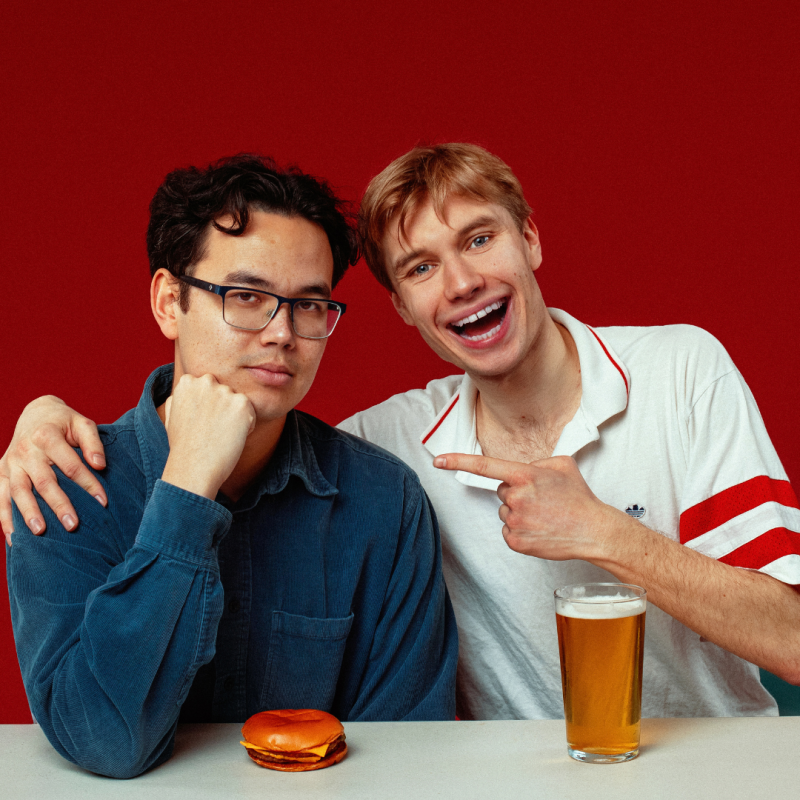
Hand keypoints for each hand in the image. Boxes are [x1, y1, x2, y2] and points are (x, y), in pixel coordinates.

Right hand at [1, 396, 107, 544]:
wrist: (35, 414)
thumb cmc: (64, 423)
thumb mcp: (82, 424)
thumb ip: (93, 443)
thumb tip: (100, 466)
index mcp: (46, 435)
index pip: (70, 465)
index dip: (87, 483)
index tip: (102, 501)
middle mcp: (25, 450)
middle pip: (43, 481)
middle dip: (59, 504)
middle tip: (73, 525)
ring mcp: (10, 463)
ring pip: (18, 491)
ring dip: (28, 513)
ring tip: (40, 532)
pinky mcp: (1, 472)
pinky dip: (5, 518)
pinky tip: (14, 538)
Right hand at [161, 374, 255, 499]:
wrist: (194, 467)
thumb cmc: (183, 446)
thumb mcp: (171, 414)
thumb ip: (181, 396)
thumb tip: (190, 383)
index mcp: (187, 381)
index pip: (208, 385)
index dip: (207, 407)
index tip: (201, 423)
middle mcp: (206, 382)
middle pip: (225, 392)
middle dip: (223, 408)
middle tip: (212, 431)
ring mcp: (224, 392)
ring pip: (238, 402)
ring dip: (234, 417)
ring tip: (220, 435)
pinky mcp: (241, 404)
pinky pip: (250, 412)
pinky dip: (246, 426)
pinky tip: (230, 438)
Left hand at [433, 453, 626, 561]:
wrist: (593, 530)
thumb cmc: (578, 496)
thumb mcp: (561, 464)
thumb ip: (535, 462)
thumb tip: (521, 470)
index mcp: (525, 475)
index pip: (484, 466)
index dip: (458, 461)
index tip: (438, 460)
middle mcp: (516, 497)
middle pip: (501, 491)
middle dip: (517, 493)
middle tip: (542, 500)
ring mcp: (515, 521)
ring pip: (505, 512)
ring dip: (519, 512)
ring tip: (545, 516)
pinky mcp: (516, 542)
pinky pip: (508, 531)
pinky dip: (520, 530)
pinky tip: (540, 529)